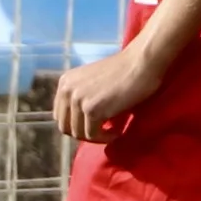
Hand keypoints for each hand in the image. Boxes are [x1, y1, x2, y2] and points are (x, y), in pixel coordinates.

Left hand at [53, 43, 170, 142]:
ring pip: (79, 134)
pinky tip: (117, 131)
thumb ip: (82, 96)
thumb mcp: (93, 81)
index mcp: (65, 82)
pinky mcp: (92, 109)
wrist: (141, 62)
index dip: (75, 125)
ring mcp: (78, 100)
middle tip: (102, 132)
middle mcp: (67, 90)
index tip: (93, 126)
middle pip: (65, 127)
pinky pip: (93, 135)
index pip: (59, 115)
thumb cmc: (125, 71)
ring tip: (112, 131)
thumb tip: (79, 122)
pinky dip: (105, 137)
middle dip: (83, 134)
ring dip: (96, 137)